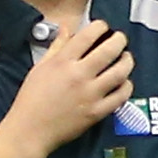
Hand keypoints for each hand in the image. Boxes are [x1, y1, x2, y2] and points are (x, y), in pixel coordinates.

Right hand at [3, 17, 133, 153]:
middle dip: (120, 39)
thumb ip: (57, 47)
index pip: (88, 35)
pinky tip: (124, 82)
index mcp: (62, 62)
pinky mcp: (96, 112)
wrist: (30, 131)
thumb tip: (67, 29)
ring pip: (120, 71)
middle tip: (120, 39)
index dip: (101, 26)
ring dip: (127, 61)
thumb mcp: (40, 67)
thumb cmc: (31, 99)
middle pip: (110, 49)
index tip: (103, 27)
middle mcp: (78, 75)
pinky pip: (121, 96)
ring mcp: (90, 94)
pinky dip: (126, 86)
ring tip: (126, 58)